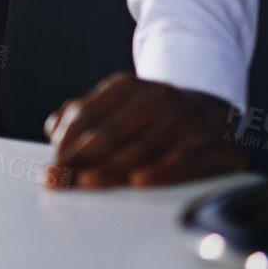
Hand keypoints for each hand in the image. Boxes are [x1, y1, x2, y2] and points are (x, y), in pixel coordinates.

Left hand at [42, 71, 242, 189]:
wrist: (214, 113)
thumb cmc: (153, 118)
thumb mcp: (117, 107)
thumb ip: (83, 117)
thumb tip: (55, 131)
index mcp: (127, 86)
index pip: (89, 112)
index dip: (68, 139)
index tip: (52, 162)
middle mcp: (158, 97)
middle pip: (113, 131)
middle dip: (82, 158)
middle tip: (60, 179)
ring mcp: (188, 118)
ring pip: (144, 146)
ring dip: (113, 167)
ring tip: (87, 182)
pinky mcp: (215, 143)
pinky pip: (185, 159)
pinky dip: (160, 171)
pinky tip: (138, 182)